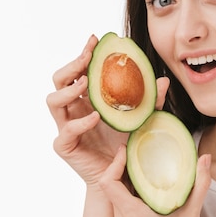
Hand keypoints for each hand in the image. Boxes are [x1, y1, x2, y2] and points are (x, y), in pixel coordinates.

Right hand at [46, 34, 169, 187]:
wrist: (122, 176)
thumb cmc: (127, 145)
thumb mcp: (142, 119)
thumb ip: (151, 101)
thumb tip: (162, 80)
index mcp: (87, 98)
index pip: (78, 70)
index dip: (83, 54)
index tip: (95, 40)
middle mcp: (73, 110)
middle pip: (59, 80)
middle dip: (71, 66)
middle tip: (87, 58)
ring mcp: (66, 126)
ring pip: (53, 101)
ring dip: (68, 90)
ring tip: (86, 84)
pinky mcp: (65, 146)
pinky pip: (65, 131)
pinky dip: (80, 123)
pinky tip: (95, 116)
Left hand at [99, 147, 212, 216]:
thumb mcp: (192, 213)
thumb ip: (200, 183)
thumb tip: (205, 157)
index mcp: (133, 216)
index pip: (108, 183)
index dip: (114, 164)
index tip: (126, 151)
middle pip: (110, 186)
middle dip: (120, 167)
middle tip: (135, 151)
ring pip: (114, 195)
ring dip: (124, 179)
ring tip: (140, 164)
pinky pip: (120, 204)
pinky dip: (128, 191)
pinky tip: (145, 184)